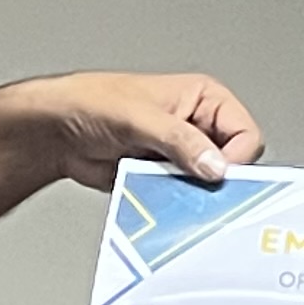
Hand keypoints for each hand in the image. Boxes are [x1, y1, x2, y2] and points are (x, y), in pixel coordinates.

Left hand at [12, 73, 265, 190]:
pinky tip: (157, 202)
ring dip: (192, 195)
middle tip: (194, 189)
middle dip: (215, 180)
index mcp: (206, 99)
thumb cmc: (93, 104)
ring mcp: (184, 154)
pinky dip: (175, 205)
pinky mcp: (166, 178)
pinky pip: (185, 199)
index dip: (235, 158)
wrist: (57, 131)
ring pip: (210, 186)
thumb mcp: (140, 117)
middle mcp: (200, 126)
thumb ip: (180, 141)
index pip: (246, 134)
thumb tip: (216, 166)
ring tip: (166, 191)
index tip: (216, 176)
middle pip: (233, 164)